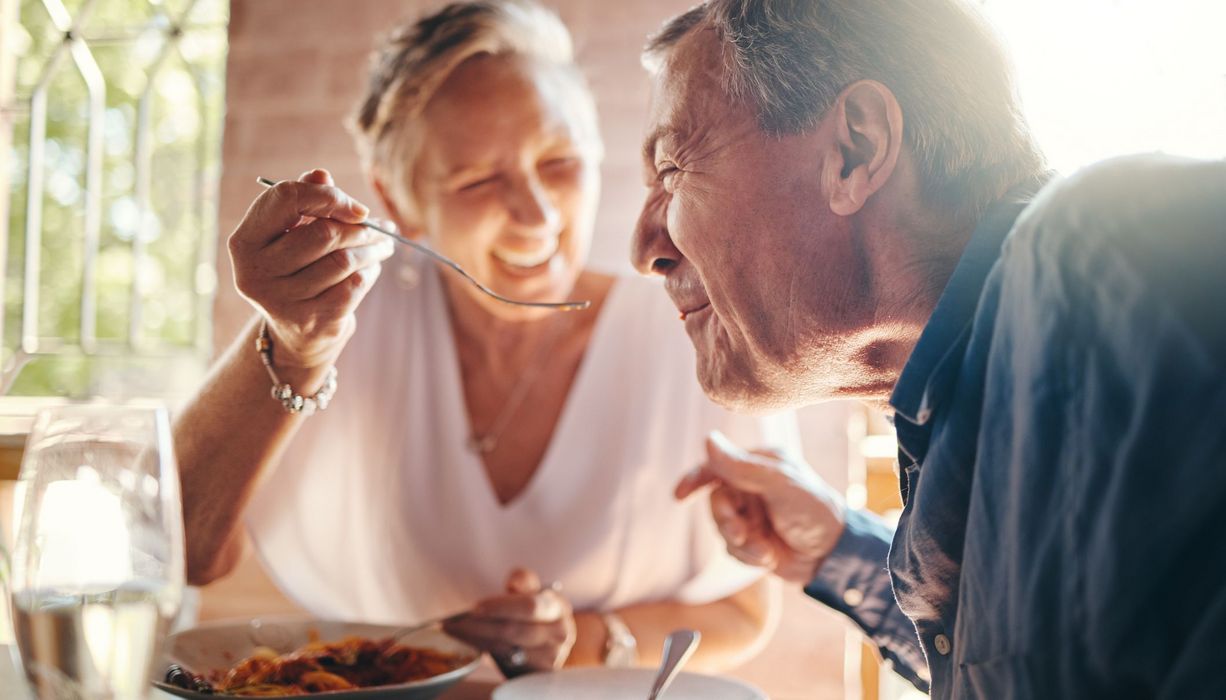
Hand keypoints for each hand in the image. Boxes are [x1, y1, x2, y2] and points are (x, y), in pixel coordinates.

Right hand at [228, 168, 393, 368]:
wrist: (296, 334)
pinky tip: (372, 268)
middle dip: (359, 228)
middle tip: (378, 229)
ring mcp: (281, 301)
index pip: (286, 198)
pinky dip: (370, 272)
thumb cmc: (296, 269)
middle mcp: (255, 272)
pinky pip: (354, 285)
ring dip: (372, 249)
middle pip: (323, 233)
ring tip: (382, 246)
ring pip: (343, 260)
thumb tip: (321, 175)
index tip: (356, 208)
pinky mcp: (311, 322)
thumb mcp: (291, 234)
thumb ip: (305, 201)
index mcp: (244, 241)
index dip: (329, 196)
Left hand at [443, 568, 575, 675]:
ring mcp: (551, 654)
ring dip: (475, 638)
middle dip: (479, 626)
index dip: (500, 607)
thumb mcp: (533, 591)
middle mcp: (559, 631)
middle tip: (453, 622)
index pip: (528, 606)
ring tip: (454, 629)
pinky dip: (483, 648)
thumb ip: (524, 580)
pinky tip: (468, 640)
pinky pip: (504, 659)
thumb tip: (514, 583)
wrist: (552, 643)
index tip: (475, 607)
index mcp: (556, 606)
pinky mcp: (540, 671)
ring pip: (505, 647)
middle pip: (513, 630)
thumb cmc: (537, 613)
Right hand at [676, 431, 846, 582]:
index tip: (679, 495)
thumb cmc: (814, 511)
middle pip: (716, 501)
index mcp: (759, 465)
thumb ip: (742, 466)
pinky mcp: (752, 541)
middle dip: (726, 520)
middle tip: (741, 533)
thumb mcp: (780, 484)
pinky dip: (747, 556)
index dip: (695, 479)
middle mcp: (752, 488)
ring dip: (740, 542)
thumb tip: (708, 441)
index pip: (718, 466)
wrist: (833, 556)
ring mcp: (751, 515)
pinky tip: (768, 557)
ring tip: (764, 551)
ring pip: (721, 528)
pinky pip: (731, 549)